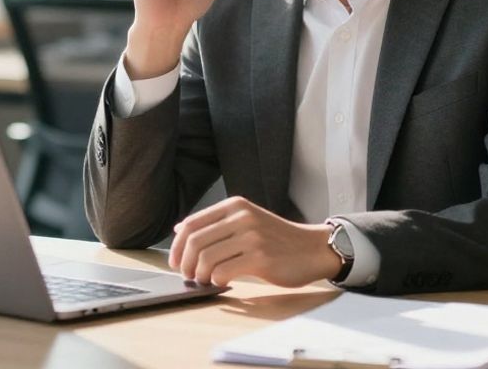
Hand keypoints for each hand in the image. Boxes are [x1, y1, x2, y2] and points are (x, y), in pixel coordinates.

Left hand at [168, 196, 341, 287]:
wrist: (312, 248)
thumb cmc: (277, 239)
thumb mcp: (247, 220)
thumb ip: (216, 223)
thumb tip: (179, 229)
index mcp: (235, 206)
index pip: (192, 223)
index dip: (176, 246)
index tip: (175, 261)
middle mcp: (242, 217)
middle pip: (195, 241)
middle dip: (185, 263)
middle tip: (187, 275)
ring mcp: (252, 237)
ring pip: (206, 258)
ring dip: (199, 274)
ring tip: (205, 280)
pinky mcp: (260, 258)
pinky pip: (224, 272)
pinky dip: (216, 280)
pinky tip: (221, 282)